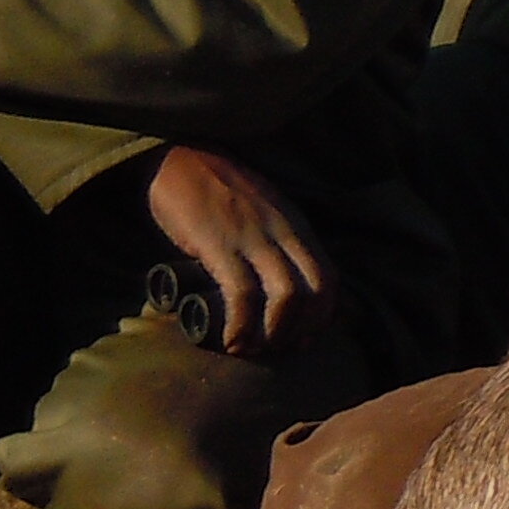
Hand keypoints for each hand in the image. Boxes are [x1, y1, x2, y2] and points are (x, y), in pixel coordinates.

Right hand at [146, 145, 331, 355]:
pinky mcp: (218, 244)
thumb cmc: (219, 190)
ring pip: (286, 295)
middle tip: (283, 350)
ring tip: (255, 350)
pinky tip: (232, 341)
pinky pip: (241, 293)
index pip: (329, 276)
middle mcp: (282, 231)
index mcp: (296, 225)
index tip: (305, 338)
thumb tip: (287, 281)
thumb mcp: (265, 210)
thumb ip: (279, 239)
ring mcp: (252, 237)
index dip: (324, 315)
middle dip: (305, 328)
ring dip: (275, 333)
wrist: (179, 157)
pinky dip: (242, 325)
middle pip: (316, 289)